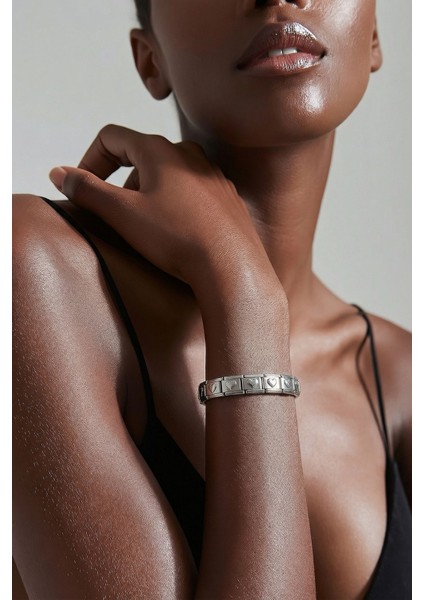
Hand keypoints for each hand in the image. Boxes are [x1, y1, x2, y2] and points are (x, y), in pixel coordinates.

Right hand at [49, 125, 269, 288]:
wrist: (230, 266)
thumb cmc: (177, 238)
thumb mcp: (123, 214)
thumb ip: (87, 190)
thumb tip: (59, 173)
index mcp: (160, 150)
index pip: (112, 136)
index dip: (89, 160)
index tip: (81, 188)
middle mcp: (189, 154)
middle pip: (141, 154)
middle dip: (120, 180)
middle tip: (115, 213)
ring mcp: (212, 175)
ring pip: (168, 174)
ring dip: (147, 192)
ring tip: (146, 226)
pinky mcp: (226, 197)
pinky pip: (192, 192)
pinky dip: (174, 204)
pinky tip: (176, 231)